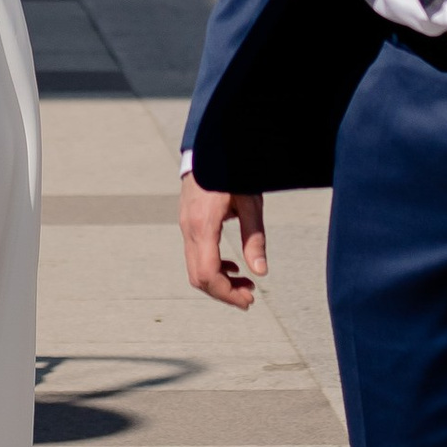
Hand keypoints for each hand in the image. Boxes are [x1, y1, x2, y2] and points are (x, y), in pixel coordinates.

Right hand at [181, 175, 265, 309]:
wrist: (211, 147)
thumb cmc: (232, 171)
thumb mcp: (250, 203)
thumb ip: (254, 238)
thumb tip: (261, 272)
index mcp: (203, 225)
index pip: (207, 274)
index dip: (227, 293)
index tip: (249, 299)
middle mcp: (189, 229)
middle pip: (198, 277)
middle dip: (224, 293)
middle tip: (250, 297)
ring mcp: (185, 226)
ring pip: (195, 269)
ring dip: (219, 282)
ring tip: (246, 284)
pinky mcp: (188, 222)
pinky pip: (195, 255)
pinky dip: (213, 267)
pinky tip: (233, 266)